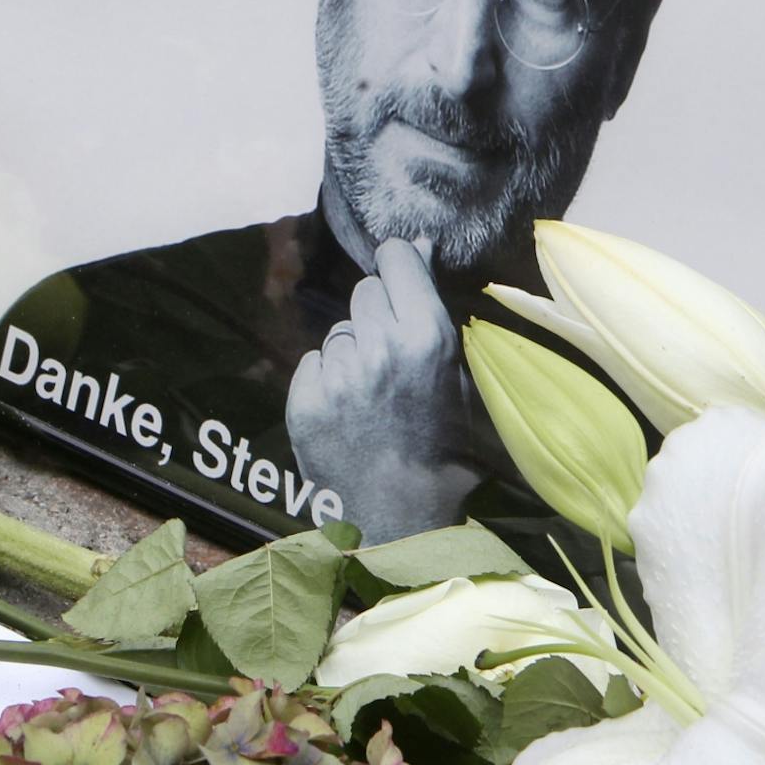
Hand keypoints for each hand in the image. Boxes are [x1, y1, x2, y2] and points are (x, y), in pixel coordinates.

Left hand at [286, 238, 479, 540]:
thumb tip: (415, 247)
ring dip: (353, 351)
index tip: (401, 278)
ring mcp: (338, 375)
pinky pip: (314, 363)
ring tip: (373, 394)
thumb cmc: (445, 447)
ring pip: (339, 331)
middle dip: (377, 313)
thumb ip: (433, 309)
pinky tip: (349, 411)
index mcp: (427, 337)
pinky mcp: (305, 400)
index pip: (394, 257)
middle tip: (392, 353)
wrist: (402, 517)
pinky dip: (328, 381)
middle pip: (365, 290)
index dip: (398, 266)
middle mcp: (379, 347)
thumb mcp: (459, 375)